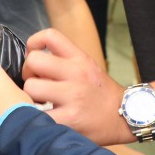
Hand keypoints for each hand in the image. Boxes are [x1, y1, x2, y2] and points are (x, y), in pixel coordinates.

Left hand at [23, 28, 129, 145]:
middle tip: (36, 84)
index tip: (33, 57)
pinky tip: (45, 119)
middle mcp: (76, 73)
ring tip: (40, 104)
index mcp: (80, 59)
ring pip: (31, 87)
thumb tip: (32, 62)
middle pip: (33, 60)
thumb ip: (64, 61)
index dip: (33, 43)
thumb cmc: (102, 93)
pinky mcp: (70, 119)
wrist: (127, 116)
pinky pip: (38, 115)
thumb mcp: (88, 67)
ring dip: (30, 98)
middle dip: (28, 73)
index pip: (50, 35)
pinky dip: (36, 118)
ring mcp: (73, 96)